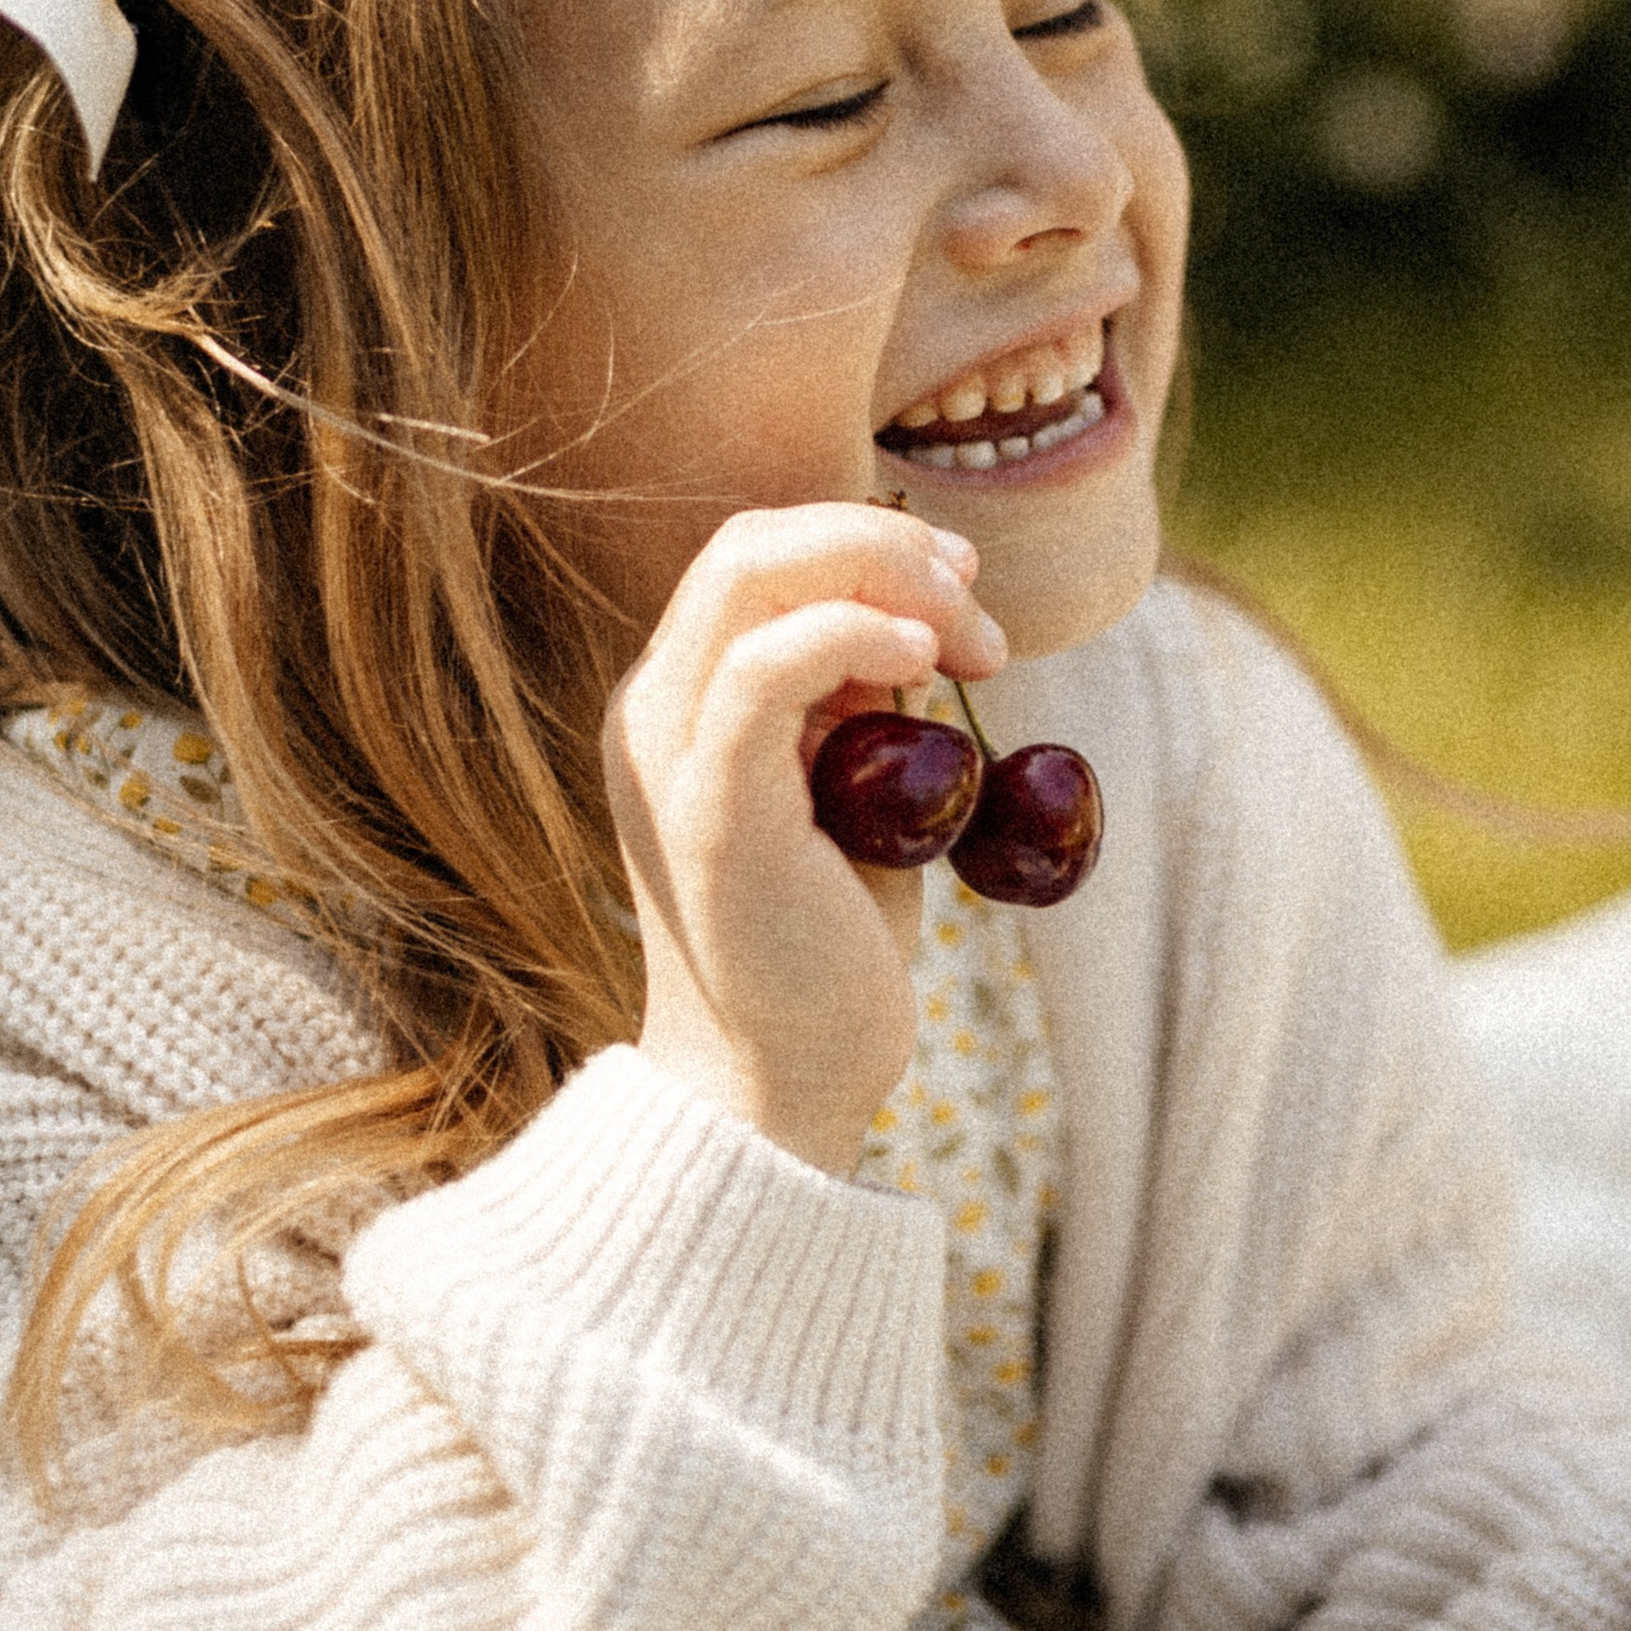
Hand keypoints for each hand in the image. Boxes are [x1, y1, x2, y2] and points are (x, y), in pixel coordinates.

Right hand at [604, 502, 1007, 1176]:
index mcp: (680, 701)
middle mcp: (653, 709)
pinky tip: (921, 661)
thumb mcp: (851, 796)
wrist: (777, 1088)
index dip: (867, 545)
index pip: (760, 557)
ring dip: (882, 576)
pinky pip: (759, 669)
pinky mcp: (704, 807)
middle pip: (752, 542)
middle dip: (882, 542)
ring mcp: (667, 752)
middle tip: (976, 601)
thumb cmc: (823, 950)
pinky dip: (850, 635)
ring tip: (969, 642)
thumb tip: (922, 628)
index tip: (965, 591)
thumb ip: (860, 707)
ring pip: (748, 573)